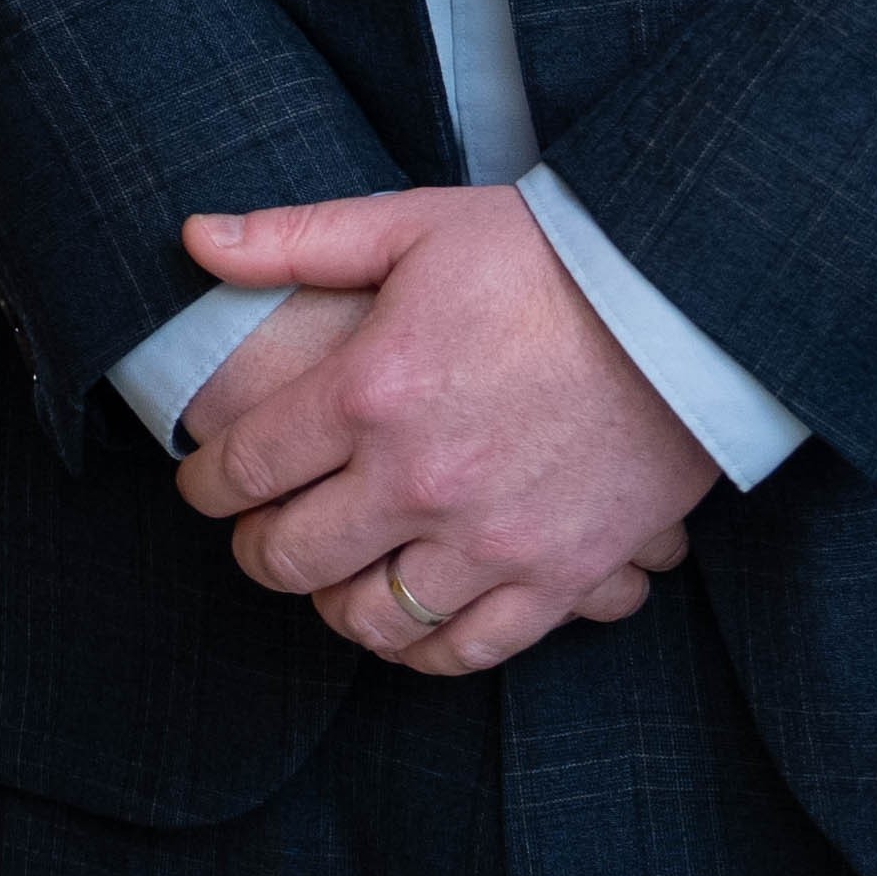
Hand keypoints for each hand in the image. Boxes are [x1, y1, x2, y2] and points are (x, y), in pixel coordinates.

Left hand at [170, 189, 720, 675]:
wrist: (681, 306)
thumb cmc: (543, 257)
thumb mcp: (412, 225)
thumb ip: (295, 239)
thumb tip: (195, 237)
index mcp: (367, 390)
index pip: (242, 468)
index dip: (203, 485)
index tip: (200, 485)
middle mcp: (416, 480)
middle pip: (289, 556)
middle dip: (255, 549)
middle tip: (256, 534)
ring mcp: (487, 540)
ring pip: (366, 618)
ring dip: (330, 603)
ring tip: (329, 577)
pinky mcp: (555, 578)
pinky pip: (463, 650)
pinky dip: (420, 649)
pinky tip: (406, 622)